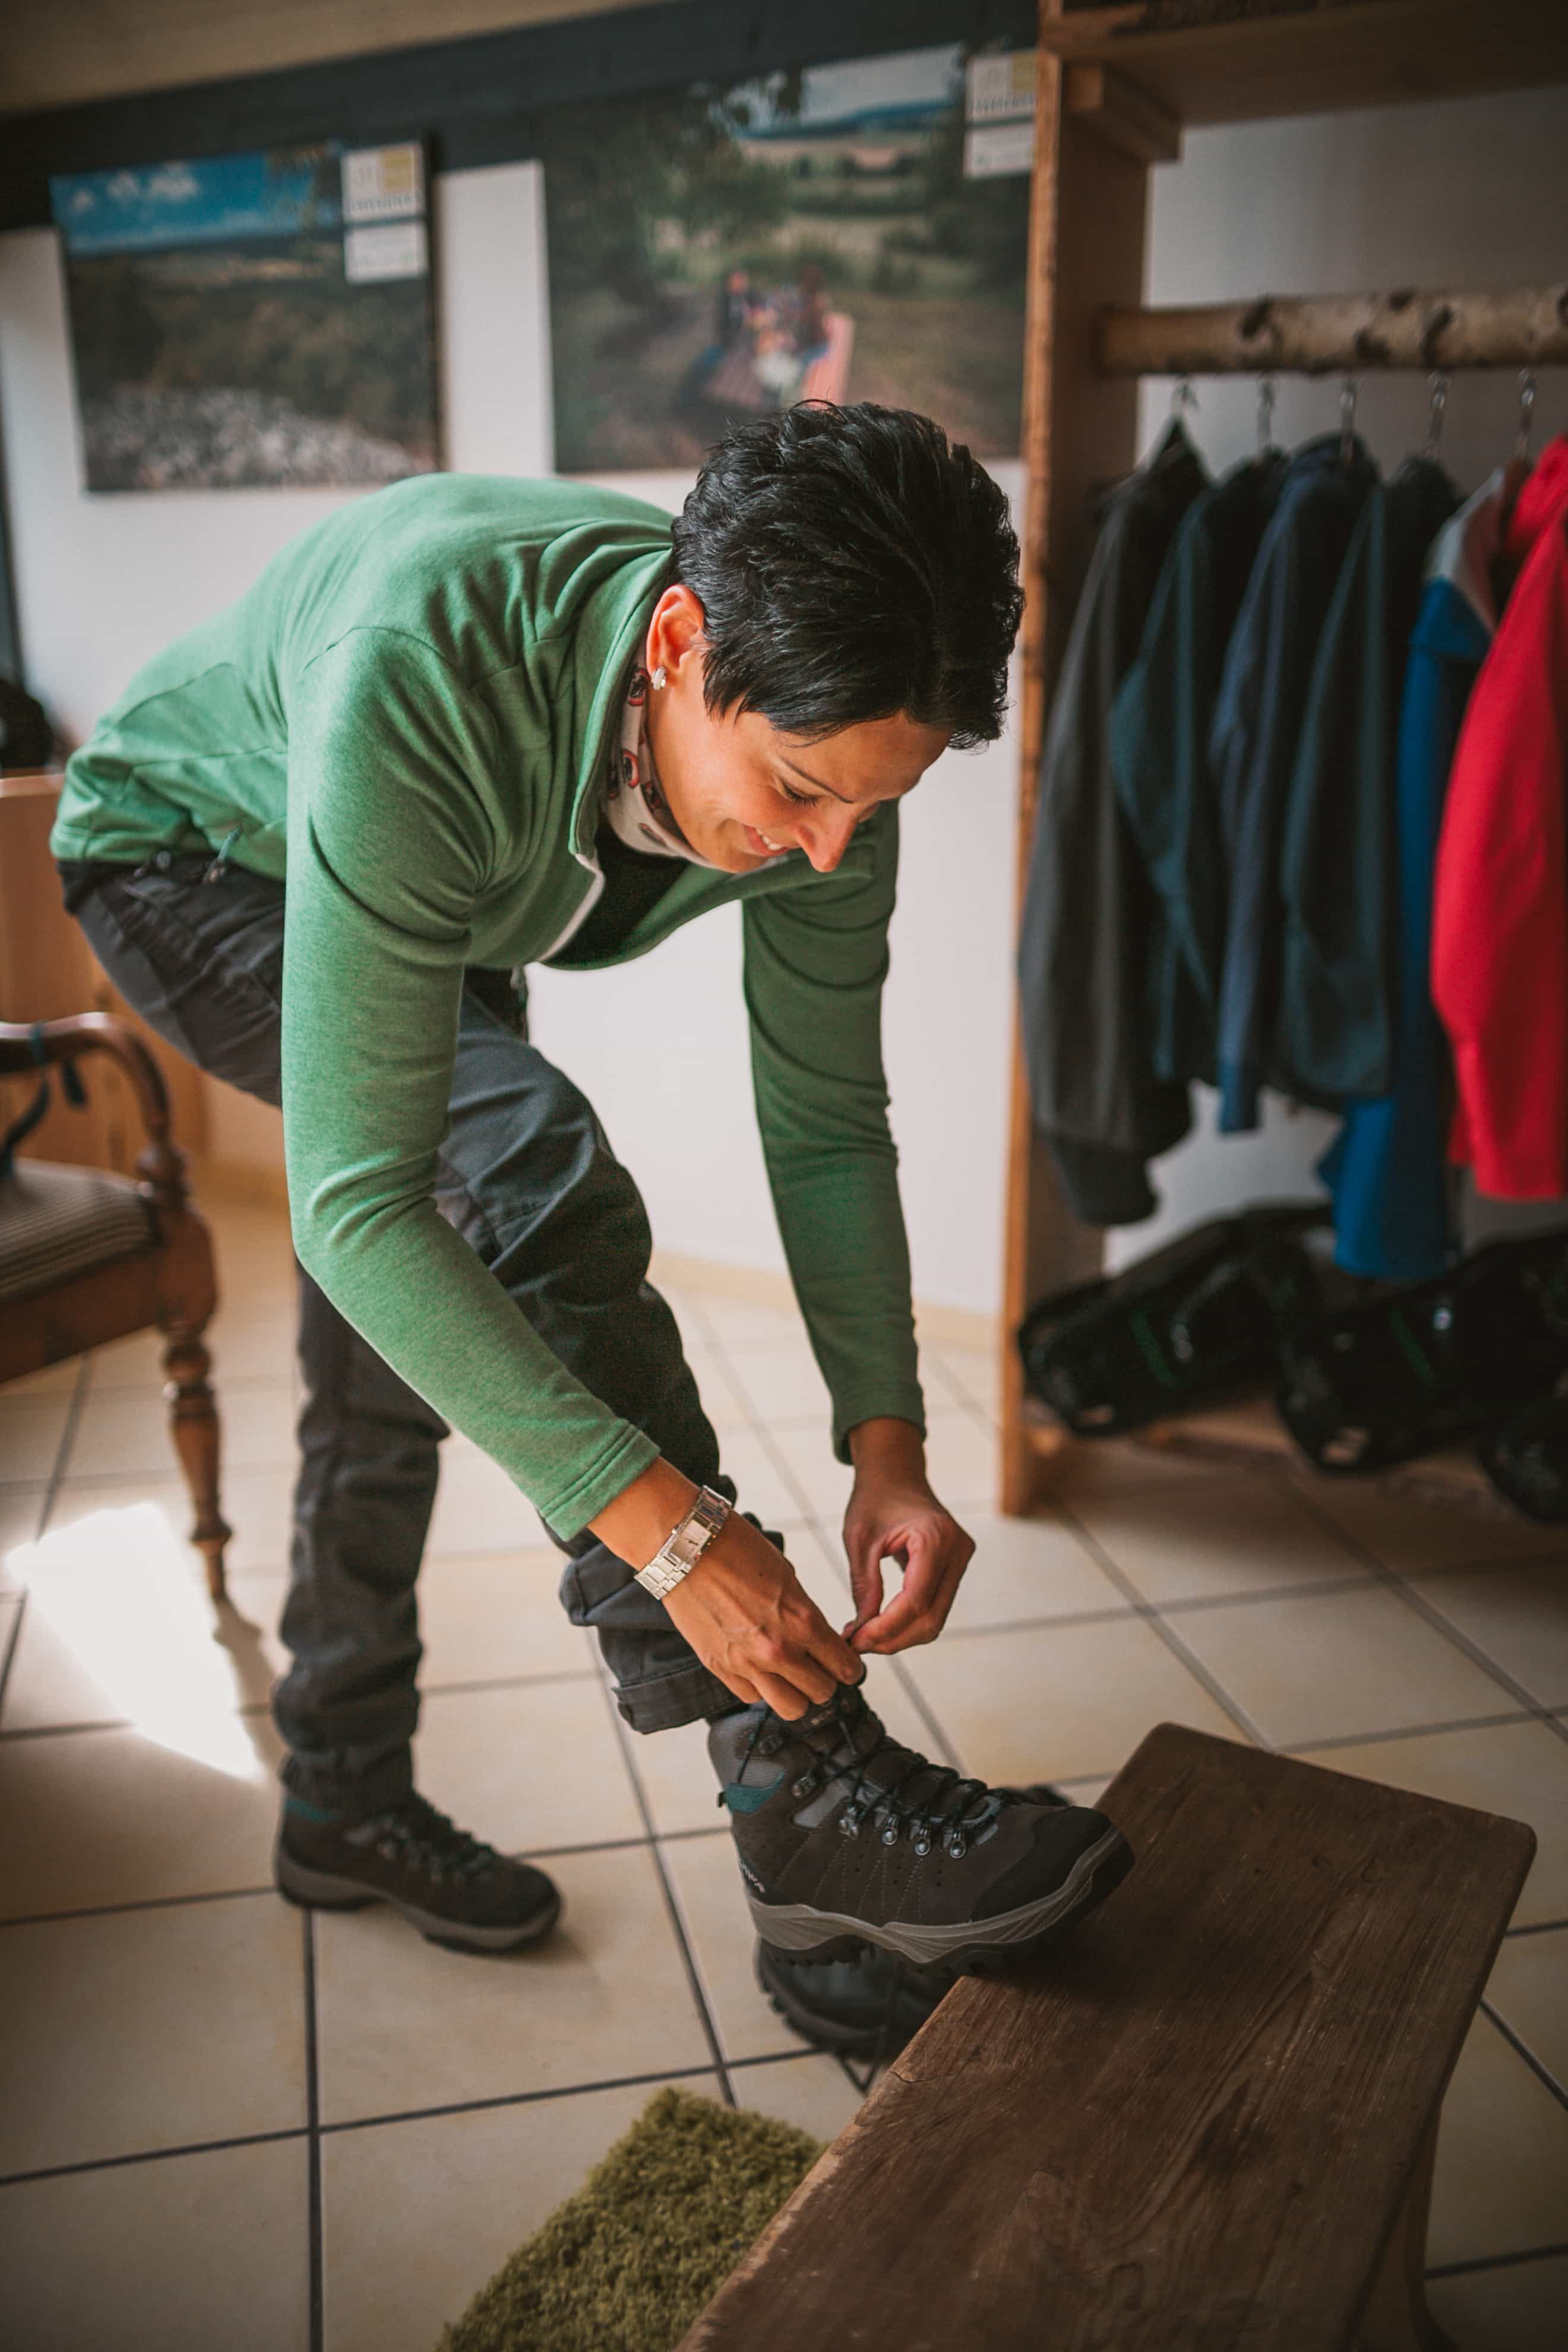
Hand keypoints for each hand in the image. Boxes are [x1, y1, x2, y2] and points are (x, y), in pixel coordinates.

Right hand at [586, 1457, 862, 1719]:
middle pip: (822, 1693)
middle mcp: (778, 1650)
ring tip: (788, 1674)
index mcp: (802, 1621)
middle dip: (824, 1680)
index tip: (843, 1660)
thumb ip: (804, 1613)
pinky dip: (760, 1688)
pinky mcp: (718, 1668)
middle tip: (816, 1665)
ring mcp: (746, 1664)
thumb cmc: (736, 1549)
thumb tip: (816, 1638)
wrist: (685, 1547)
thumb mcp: (786, 1575)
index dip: (848, 1666)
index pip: (845, 1668)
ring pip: (791, 1708)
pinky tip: (757, 1666)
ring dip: (795, 1693)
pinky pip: (752, 1697)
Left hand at [841, 1418, 974, 1654]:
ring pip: (936, 1617)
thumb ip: (864, 1587)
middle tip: (859, 1644)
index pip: (914, 1601)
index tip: (857, 1641)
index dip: (886, 1628)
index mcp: (934, 1538)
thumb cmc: (875, 1498)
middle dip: (894, 1638)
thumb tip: (861, 1633)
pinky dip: (910, 1620)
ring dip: (902, 1634)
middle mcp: (957, 1550)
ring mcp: (961, 1559)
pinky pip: (936, 1604)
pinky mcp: (957, 1566)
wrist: (896, 1473)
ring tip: (866, 1636)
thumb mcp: (859, 1540)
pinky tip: (882, 1624)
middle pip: (931, 1617)